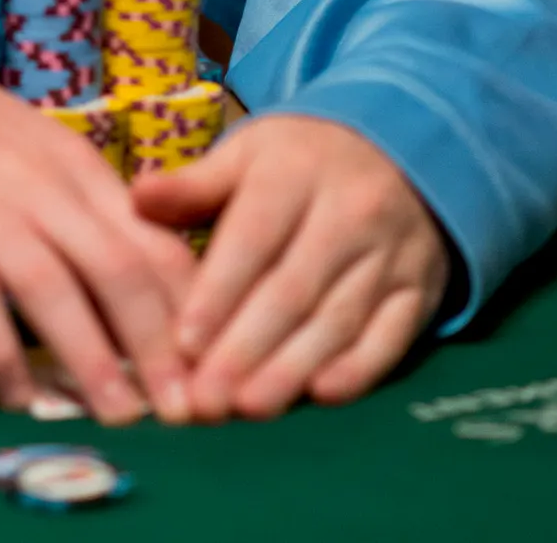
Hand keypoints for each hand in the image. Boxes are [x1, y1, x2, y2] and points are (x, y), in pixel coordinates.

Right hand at [0, 9, 195, 424]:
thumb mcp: (23, 143)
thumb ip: (72, 198)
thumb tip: (133, 271)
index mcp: (70, 161)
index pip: (154, 237)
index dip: (192, 306)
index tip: (218, 361)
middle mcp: (37, 182)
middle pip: (120, 269)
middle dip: (162, 347)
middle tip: (189, 411)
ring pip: (57, 291)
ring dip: (96, 362)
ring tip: (125, 420)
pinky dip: (1, 357)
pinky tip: (16, 401)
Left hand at [132, 113, 448, 421]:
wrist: (398, 149)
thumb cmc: (298, 162)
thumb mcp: (247, 155)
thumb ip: (195, 185)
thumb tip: (137, 197)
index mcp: (293, 173)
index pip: (253, 238)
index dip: (219, 293)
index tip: (185, 344)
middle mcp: (348, 211)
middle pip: (294, 288)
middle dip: (248, 348)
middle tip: (208, 400)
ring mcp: (389, 253)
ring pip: (339, 317)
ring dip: (293, 367)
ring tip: (250, 407)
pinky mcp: (419, 288)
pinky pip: (392, 333)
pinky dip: (360, 367)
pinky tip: (322, 394)